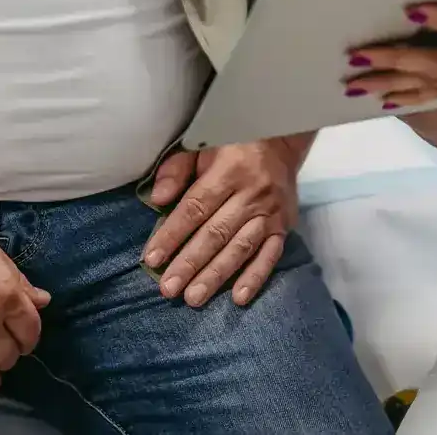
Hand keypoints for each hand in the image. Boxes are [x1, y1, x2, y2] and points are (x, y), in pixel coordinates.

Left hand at [142, 138, 303, 307]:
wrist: (281, 138)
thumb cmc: (231, 142)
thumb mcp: (201, 143)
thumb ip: (177, 169)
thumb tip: (157, 199)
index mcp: (229, 169)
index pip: (196, 207)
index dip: (172, 234)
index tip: (152, 259)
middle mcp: (252, 192)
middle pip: (216, 233)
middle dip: (190, 263)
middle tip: (169, 288)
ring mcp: (271, 211)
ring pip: (240, 248)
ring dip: (216, 275)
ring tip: (194, 298)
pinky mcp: (285, 225)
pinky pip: (270, 255)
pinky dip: (255, 277)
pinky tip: (238, 298)